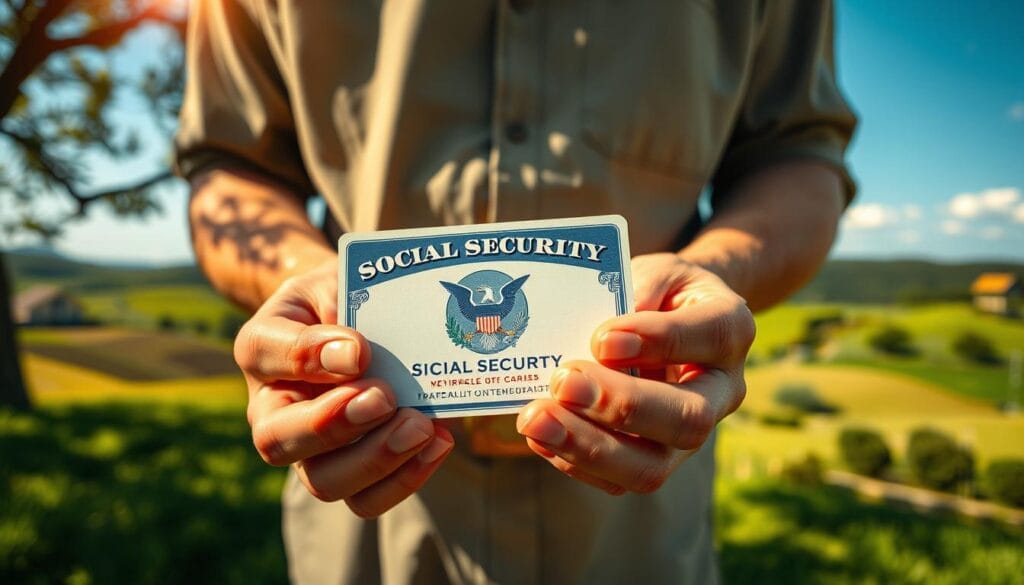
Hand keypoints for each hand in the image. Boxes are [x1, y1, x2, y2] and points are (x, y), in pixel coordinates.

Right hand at [235, 259, 453, 516]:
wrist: (360, 316)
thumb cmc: (344, 297)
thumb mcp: (335, 282)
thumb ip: (339, 305)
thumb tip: (356, 355)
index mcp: (262, 349)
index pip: (264, 355)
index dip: (307, 356)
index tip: (358, 349)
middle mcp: (272, 409)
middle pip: (279, 441)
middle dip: (335, 425)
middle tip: (386, 398)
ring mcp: (309, 449)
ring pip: (324, 482)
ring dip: (377, 460)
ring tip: (421, 426)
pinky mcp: (351, 472)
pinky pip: (367, 497)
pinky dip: (406, 477)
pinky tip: (438, 441)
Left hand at [515, 253, 753, 493]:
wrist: (669, 318)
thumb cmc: (660, 291)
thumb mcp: (657, 270)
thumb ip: (640, 288)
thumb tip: (605, 335)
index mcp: (729, 330)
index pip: (710, 337)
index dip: (660, 340)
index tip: (602, 337)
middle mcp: (721, 391)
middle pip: (688, 419)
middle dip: (620, 406)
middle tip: (563, 381)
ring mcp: (690, 435)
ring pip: (653, 466)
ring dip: (589, 447)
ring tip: (536, 418)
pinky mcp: (655, 459)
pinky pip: (619, 481)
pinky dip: (575, 462)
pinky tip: (540, 436)